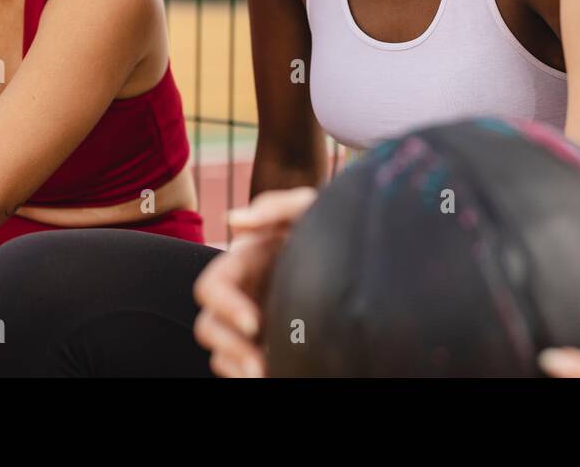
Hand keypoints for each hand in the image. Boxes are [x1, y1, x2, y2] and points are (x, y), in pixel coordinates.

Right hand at [193, 186, 316, 377]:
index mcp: (246, 261)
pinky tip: (274, 372)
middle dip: (230, 346)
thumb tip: (233, 221)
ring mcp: (254, 323)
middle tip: (260, 365)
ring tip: (265, 374)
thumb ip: (276, 206)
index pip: (214, 286)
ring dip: (237, 365)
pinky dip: (245, 373)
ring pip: (220, 352)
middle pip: (209, 325)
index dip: (226, 306)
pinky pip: (237, 367)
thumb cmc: (335, 227)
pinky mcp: (265, 345)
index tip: (255, 323)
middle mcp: (244, 293)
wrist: (370, 258)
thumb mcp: (312, 207)